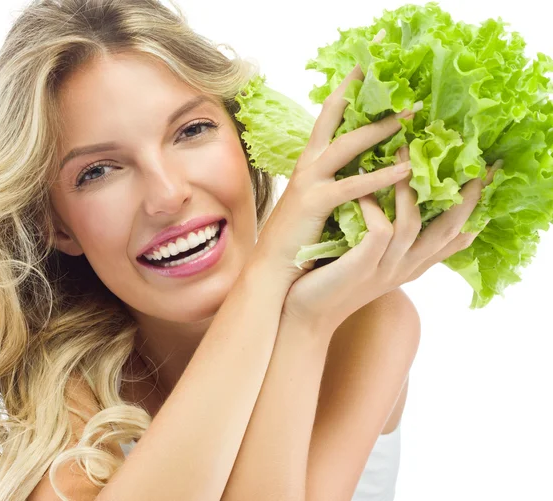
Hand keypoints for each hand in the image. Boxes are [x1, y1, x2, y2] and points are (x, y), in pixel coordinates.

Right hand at [251, 35, 417, 288]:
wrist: (273, 268)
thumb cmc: (299, 237)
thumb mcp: (320, 199)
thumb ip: (339, 178)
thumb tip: (370, 166)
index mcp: (312, 160)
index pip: (330, 113)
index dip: (348, 86)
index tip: (370, 62)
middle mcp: (309, 163)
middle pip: (335, 114)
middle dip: (363, 90)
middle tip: (395, 69)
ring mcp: (309, 180)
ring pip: (348, 145)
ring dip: (380, 129)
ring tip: (411, 115)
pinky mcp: (314, 202)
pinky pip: (351, 185)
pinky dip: (379, 178)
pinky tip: (404, 172)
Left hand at [281, 144, 500, 334]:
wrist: (306, 313)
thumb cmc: (334, 277)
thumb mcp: (370, 258)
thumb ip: (389, 236)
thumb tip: (400, 204)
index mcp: (411, 264)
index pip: (454, 236)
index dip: (474, 209)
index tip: (486, 178)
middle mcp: (405, 267)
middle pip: (448, 229)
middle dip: (463, 196)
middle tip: (468, 159)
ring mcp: (385, 268)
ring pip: (412, 223)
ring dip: (408, 187)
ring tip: (400, 152)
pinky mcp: (362, 266)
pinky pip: (380, 230)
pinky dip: (374, 206)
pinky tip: (362, 190)